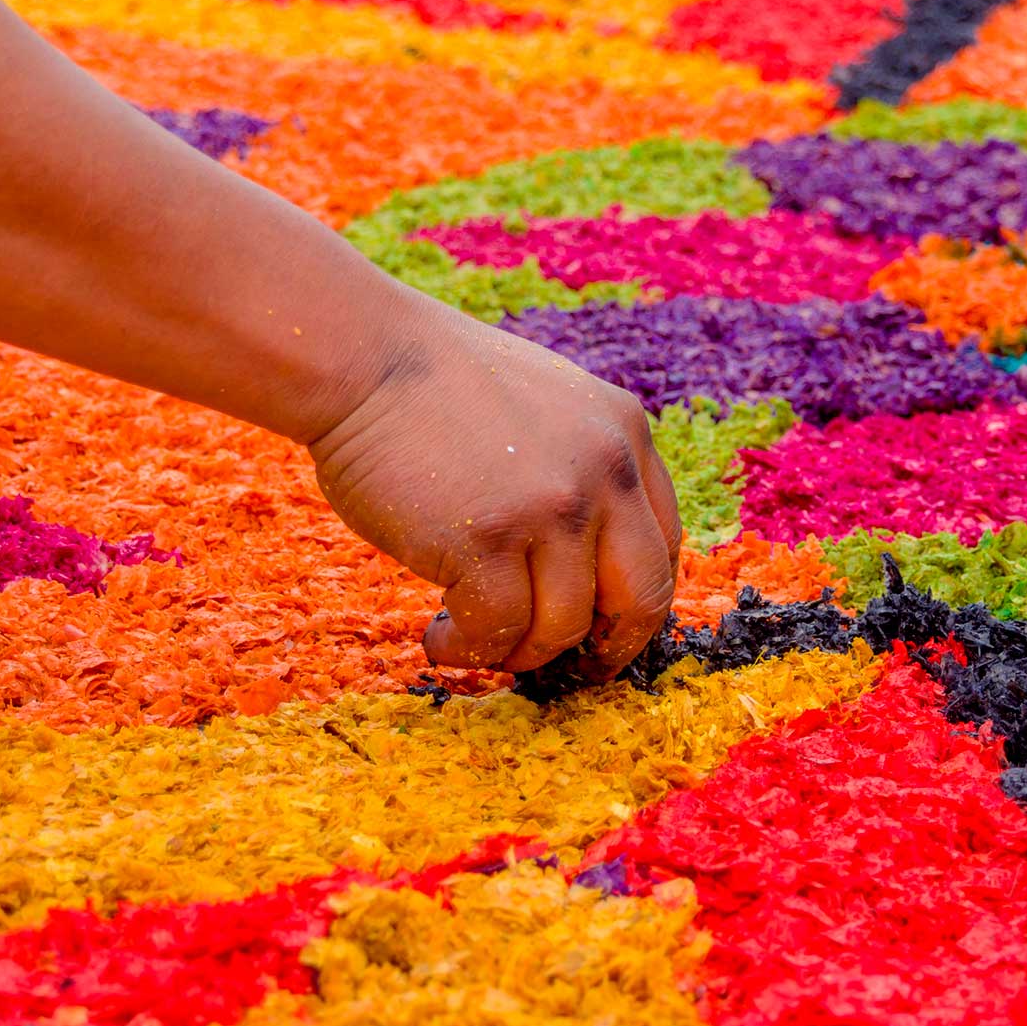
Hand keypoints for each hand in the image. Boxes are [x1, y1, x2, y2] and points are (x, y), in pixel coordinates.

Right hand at [307, 299, 681, 678]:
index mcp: (625, 434)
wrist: (364, 355)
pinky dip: (469, 651)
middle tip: (570, 669)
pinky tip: (439, 638)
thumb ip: (580, 468)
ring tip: (471, 641)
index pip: (662, 544)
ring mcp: (551, 507)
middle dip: (608, 648)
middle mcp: (604, 471)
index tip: (601, 628)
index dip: (633, 602)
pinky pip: (498, 632)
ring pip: (562, 628)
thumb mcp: (545, 406)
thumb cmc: (434, 388)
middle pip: (641, 597)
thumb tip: (584, 566)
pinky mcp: (489, 540)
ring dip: (518, 653)